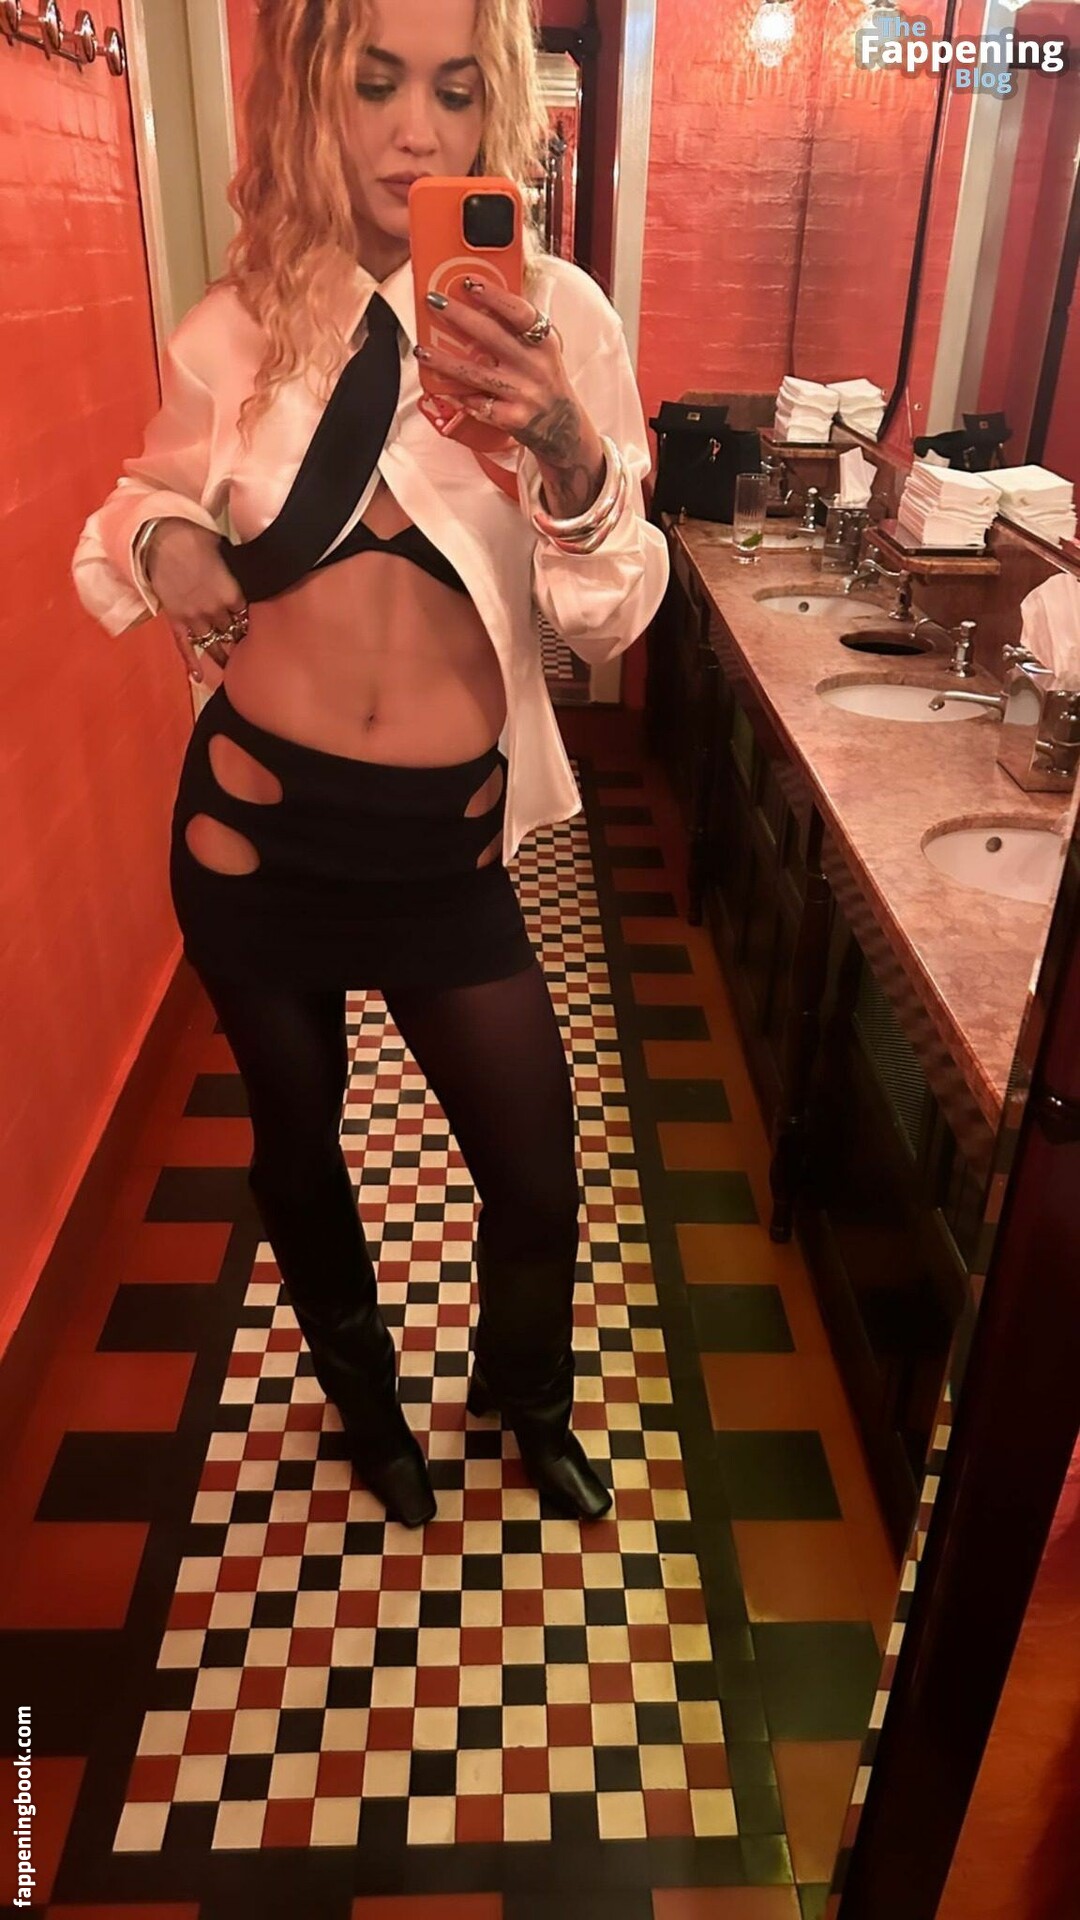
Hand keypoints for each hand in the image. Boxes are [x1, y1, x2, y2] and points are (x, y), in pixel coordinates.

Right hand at [144, 519, 248, 680]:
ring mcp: (194, 618)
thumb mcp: (225, 552)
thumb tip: (247, 573)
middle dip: (237, 638)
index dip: (249, 621)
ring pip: (212, 644)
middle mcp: (216, 611)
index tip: (254, 627)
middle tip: (244, 648)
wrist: (160, 536)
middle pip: (232, 632)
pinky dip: (191, 662)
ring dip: (221, 655)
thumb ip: (235, 571)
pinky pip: (185, 647)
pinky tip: (197, 677)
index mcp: (233, 594)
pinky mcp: (176, 620)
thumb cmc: (194, 537)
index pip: (247, 617)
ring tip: (230, 666)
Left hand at [415, 282, 606, 518]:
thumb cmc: (543, 379)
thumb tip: (480, 298)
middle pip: (491, 336)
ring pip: (476, 374)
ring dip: (445, 362)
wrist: (563, 427)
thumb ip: (519, 330)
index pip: (520, 313)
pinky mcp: (512, 418)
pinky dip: (459, 397)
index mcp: (543, 343)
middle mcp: (535, 366)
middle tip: (433, 301)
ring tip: (422, 350)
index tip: (469, 282)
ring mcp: (523, 393)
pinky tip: (441, 390)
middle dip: (459, 316)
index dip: (495, 296)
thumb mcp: (542, 351)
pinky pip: (477, 404)